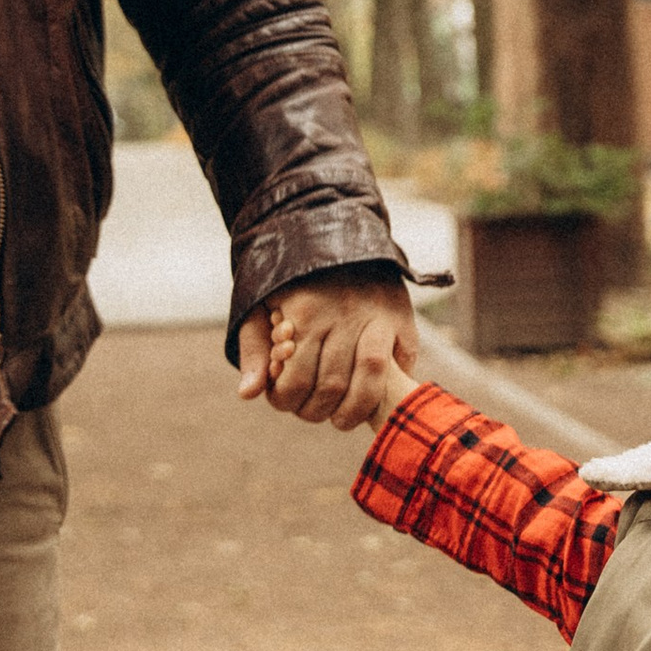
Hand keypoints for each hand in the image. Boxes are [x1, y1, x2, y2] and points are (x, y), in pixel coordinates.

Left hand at [237, 268, 418, 428]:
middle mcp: (343, 316)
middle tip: (310, 410)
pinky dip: (384, 390)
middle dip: (316, 411)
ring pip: (369, 381)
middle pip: (331, 387)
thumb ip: (254, 350)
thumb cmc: (294, 279)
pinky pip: (399, 367)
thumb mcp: (261, 305)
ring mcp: (377, 319)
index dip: (287, 402)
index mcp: (305, 314)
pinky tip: (367, 396)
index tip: (284, 400)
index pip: (296, 382)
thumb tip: (248, 394)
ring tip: (340, 418)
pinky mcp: (402, 321)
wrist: (337, 232)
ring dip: (352, 412)